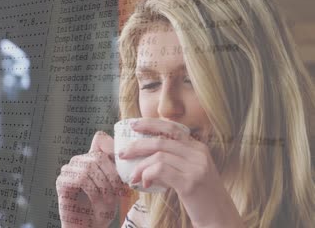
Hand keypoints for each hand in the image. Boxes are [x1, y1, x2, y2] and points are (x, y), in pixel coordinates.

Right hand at [56, 131, 129, 227]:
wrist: (89, 227)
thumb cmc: (102, 208)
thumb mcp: (116, 187)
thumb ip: (118, 170)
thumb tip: (129, 157)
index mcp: (93, 158)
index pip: (100, 139)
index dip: (111, 145)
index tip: (122, 162)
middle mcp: (80, 160)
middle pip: (98, 156)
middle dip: (112, 176)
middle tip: (119, 193)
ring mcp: (68, 169)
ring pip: (90, 167)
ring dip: (103, 186)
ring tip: (108, 200)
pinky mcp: (62, 181)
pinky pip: (80, 178)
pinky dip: (93, 191)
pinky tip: (96, 200)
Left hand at [119, 118, 243, 227]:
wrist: (219, 218)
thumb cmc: (200, 196)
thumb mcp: (190, 172)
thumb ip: (174, 160)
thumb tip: (144, 157)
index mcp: (198, 147)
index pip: (171, 128)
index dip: (150, 124)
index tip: (133, 125)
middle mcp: (199, 153)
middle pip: (161, 140)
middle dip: (137, 145)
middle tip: (122, 154)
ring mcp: (196, 167)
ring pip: (158, 156)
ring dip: (141, 167)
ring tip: (134, 177)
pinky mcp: (190, 182)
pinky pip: (160, 170)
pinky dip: (148, 175)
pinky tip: (145, 184)